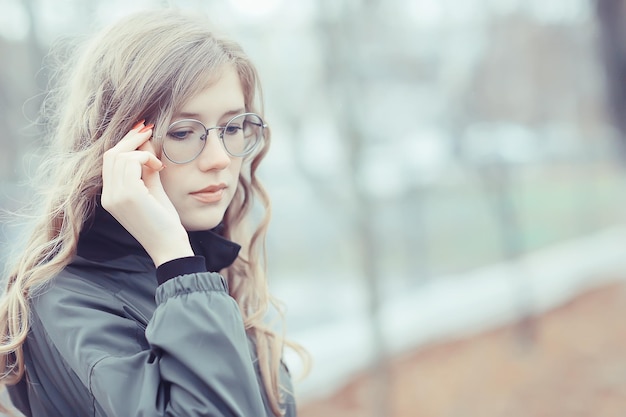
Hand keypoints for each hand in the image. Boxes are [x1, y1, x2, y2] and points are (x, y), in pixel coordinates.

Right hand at [101, 121, 193, 265]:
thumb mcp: (152, 190)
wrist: (169, 246)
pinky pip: (131, 162)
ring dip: (141, 150)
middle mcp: (108, 196)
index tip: (142, 131)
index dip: (125, 143)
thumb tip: (146, 143)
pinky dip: (145, 158)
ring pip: (120, 156)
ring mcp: (115, 196)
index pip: (110, 162)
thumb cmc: (164, 222)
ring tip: (158, 162)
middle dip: (131, 139)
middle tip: (149, 129)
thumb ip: (147, 169)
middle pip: (111, 155)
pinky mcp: (127, 195)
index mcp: (111, 196)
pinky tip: (158, 167)